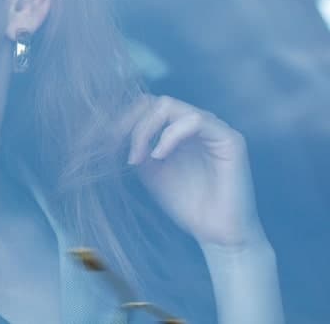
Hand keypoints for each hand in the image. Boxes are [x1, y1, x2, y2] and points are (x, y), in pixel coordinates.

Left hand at [124, 95, 266, 250]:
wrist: (215, 233)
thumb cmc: (185, 203)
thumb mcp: (149, 170)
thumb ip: (136, 146)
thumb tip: (110, 129)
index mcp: (179, 128)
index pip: (147, 105)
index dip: (124, 118)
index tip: (106, 141)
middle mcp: (197, 123)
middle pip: (154, 101)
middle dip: (130, 123)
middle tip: (116, 146)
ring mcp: (214, 128)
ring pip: (169, 105)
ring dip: (145, 129)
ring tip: (138, 158)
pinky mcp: (230, 138)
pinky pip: (195, 120)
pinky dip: (170, 134)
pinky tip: (159, 156)